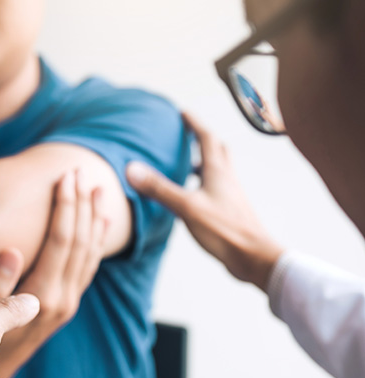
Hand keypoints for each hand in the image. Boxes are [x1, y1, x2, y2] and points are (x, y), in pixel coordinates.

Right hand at [0, 170, 109, 377]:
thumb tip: (12, 251)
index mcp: (41, 295)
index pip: (61, 241)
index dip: (66, 206)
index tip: (67, 177)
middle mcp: (62, 298)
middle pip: (80, 241)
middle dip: (82, 205)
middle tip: (83, 173)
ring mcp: (69, 302)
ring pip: (90, 253)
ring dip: (95, 220)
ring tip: (99, 191)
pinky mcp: (69, 304)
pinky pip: (89, 267)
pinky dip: (97, 243)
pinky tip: (101, 225)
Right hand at [126, 113, 283, 290]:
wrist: (252, 257)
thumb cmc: (224, 230)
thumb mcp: (187, 207)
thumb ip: (160, 188)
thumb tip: (132, 169)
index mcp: (218, 171)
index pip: (206, 138)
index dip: (194, 123)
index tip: (182, 113)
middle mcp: (227, 179)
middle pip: (218, 150)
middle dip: (202, 139)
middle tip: (188, 135)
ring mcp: (230, 195)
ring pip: (218, 170)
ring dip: (204, 162)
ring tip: (187, 164)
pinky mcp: (230, 211)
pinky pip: (216, 189)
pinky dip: (204, 184)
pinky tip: (193, 197)